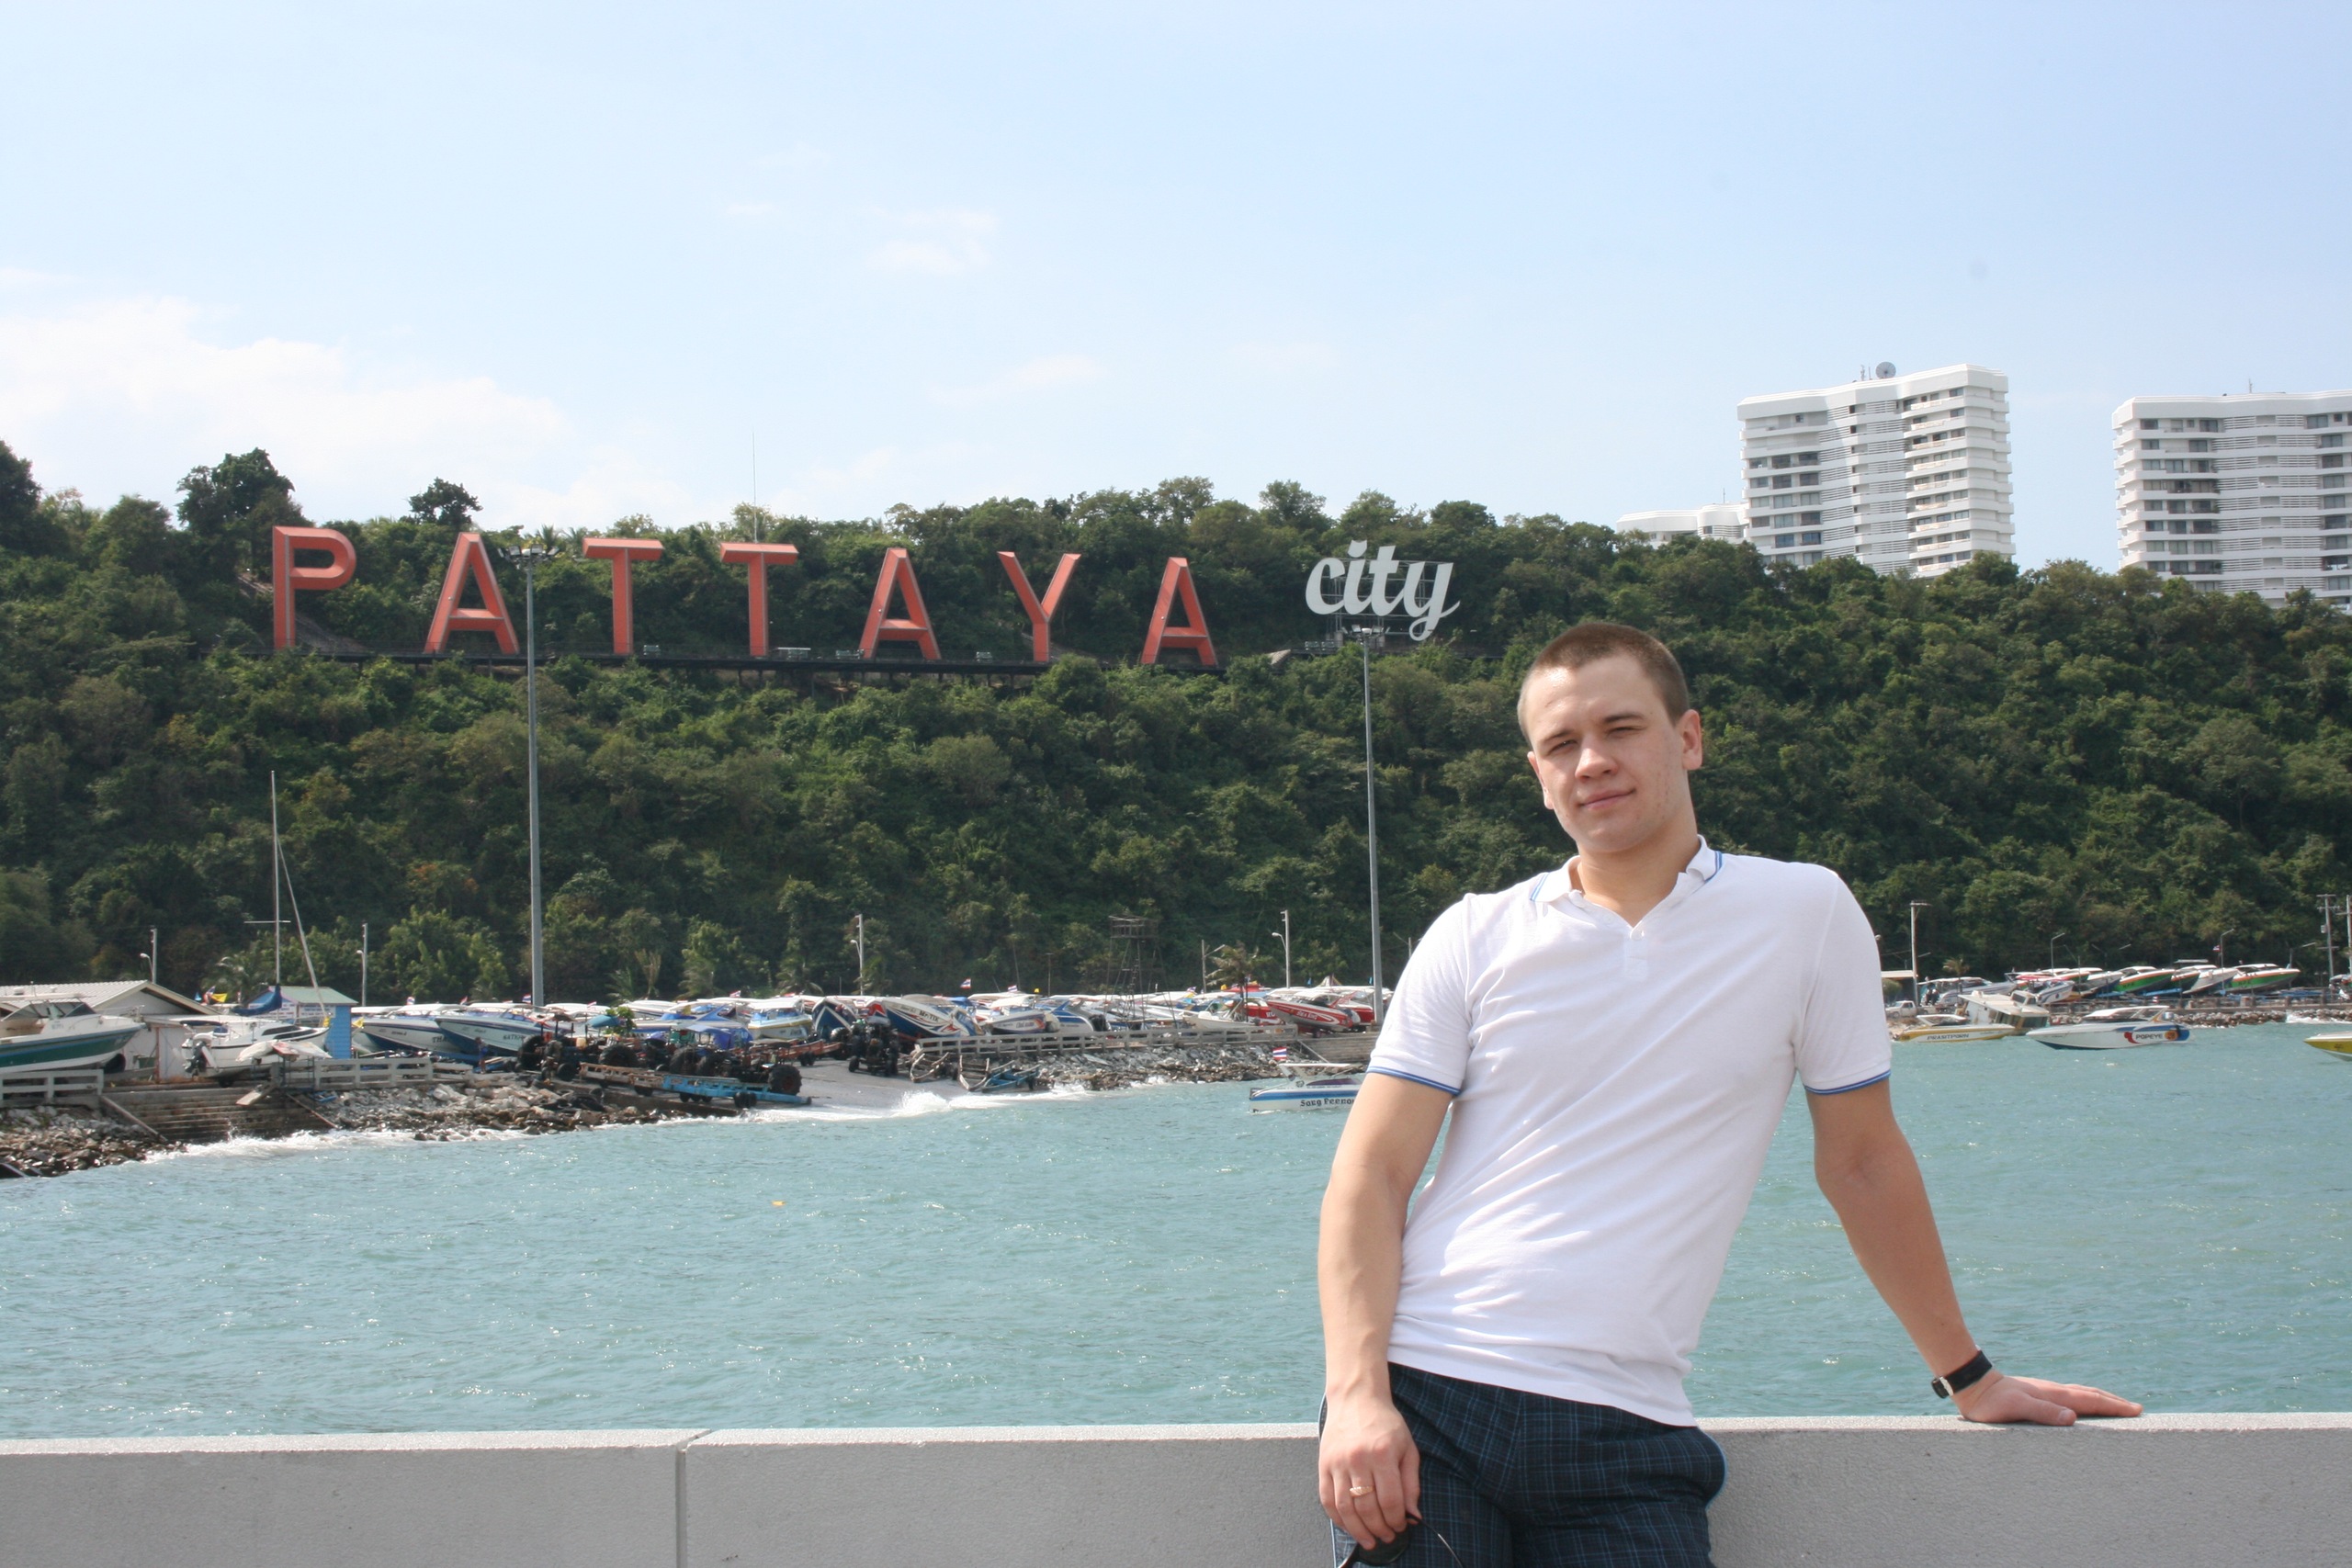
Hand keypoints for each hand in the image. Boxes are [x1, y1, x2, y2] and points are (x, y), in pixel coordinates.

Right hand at [1319, 1391, 1419, 1547]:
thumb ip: (1411, 1482)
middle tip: (1388, 1537)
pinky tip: (1349, 1526)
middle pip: (1367, 1508)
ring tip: (1369, 1540)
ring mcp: (1338, 1462)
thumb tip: (1413, 1514)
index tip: (1402, 1526)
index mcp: (1383, 1454)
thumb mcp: (1407, 1447)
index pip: (1390, 1500)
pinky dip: (1337, 1518)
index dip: (1397, 1520)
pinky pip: (1327, 1499)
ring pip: (1346, 1508)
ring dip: (1358, 1530)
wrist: (1356, 1398)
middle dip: (1380, 1529)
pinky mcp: (1323, 1464)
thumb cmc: (1385, 1423)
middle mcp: (1358, 1459)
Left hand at [1953, 1370, 2142, 1424]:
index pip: (2091, 1400)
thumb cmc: (1992, 1402)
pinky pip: (2069, 1397)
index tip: (2136, 1411)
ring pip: (2080, 1394)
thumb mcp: (2017, 1409)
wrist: (1973, 1385)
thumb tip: (2073, 1418)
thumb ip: (2043, 1412)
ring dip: (2101, 1399)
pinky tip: (2081, 1407)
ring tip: (2115, 1406)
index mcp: (2053, 1394)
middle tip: (2135, 1409)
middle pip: (2090, 1394)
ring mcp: (2046, 1391)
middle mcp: (2053, 1391)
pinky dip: (2085, 1400)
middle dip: (2114, 1402)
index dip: (2114, 1406)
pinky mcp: (2037, 1394)